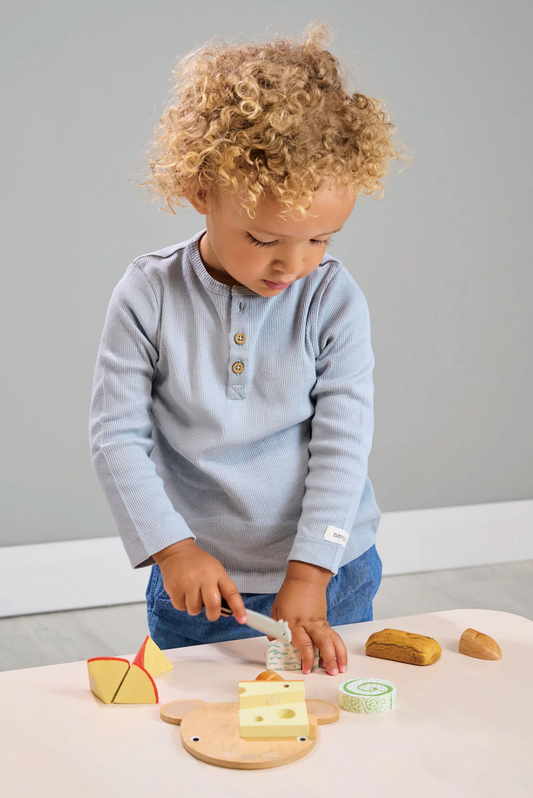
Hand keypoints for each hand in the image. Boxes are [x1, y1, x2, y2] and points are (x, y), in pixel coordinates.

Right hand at [152, 539, 247, 622]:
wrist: (176, 551)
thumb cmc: (198, 563)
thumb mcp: (214, 570)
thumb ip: (221, 589)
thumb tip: (226, 612)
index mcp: (217, 573)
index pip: (231, 592)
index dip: (238, 607)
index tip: (243, 619)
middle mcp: (204, 578)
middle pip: (213, 605)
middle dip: (213, 614)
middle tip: (211, 612)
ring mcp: (188, 583)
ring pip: (195, 609)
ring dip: (195, 608)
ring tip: (192, 595)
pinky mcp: (174, 588)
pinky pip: (181, 607)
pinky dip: (182, 605)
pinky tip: (182, 592)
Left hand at [270, 561, 347, 675]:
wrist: (305, 578)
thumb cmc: (289, 594)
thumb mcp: (276, 611)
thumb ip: (275, 629)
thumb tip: (275, 643)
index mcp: (295, 622)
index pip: (303, 643)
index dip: (306, 658)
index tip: (307, 669)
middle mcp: (309, 624)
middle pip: (322, 642)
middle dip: (328, 659)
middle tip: (330, 672)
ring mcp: (319, 622)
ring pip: (333, 640)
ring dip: (338, 655)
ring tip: (341, 669)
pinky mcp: (325, 620)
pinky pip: (334, 636)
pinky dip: (338, 647)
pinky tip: (341, 658)